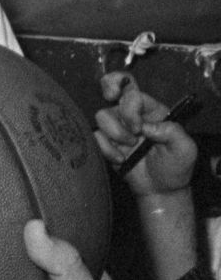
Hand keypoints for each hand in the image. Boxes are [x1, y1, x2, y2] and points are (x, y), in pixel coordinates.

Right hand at [94, 72, 195, 196]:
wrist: (160, 190)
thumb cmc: (175, 168)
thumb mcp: (185, 148)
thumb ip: (172, 131)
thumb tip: (147, 126)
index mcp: (153, 111)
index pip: (134, 93)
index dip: (131, 107)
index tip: (137, 128)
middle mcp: (133, 115)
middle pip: (112, 89)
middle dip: (113, 97)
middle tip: (118, 112)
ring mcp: (117, 127)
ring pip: (101, 116)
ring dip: (114, 134)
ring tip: (128, 149)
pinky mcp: (106, 142)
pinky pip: (95, 136)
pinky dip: (106, 149)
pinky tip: (120, 159)